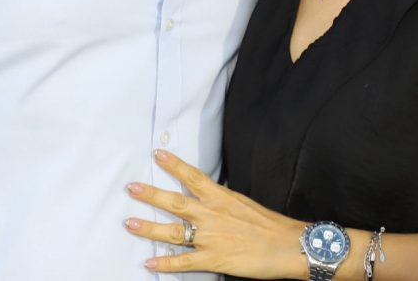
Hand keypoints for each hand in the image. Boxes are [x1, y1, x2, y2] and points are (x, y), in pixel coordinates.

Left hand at [124, 150, 305, 277]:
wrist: (287, 245)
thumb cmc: (269, 224)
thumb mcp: (243, 203)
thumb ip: (222, 200)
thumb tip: (208, 195)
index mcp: (220, 197)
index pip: (192, 176)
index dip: (173, 164)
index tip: (157, 153)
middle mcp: (211, 215)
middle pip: (175, 202)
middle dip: (151, 195)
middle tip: (131, 187)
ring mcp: (210, 237)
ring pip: (173, 231)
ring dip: (149, 228)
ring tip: (129, 224)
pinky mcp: (214, 259)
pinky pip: (184, 262)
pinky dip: (166, 263)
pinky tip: (150, 264)